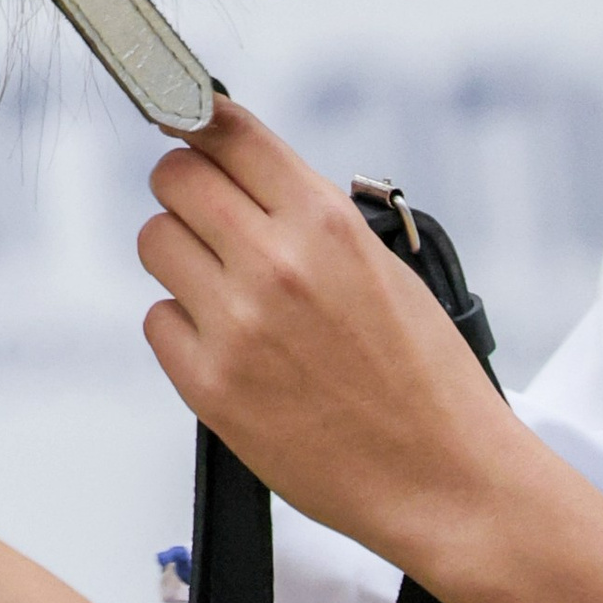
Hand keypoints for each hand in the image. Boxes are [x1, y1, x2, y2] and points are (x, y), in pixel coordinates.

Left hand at [139, 101, 520, 579]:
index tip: (183, 120)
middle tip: (206, 214)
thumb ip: (308, 214)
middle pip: (174, 178)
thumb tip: (240, 171)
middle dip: (186, 189)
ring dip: (181, 256)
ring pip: (154, 241)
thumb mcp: (385, 264)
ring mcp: (236, 325)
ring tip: (223, 287)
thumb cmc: (428, 379)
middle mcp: (275, 264)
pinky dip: (183, 328)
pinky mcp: (210, 386)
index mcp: (325, 223)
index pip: (227, 130)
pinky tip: (228, 346)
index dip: (196, 119)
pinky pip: (157, 320)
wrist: (449, 483)